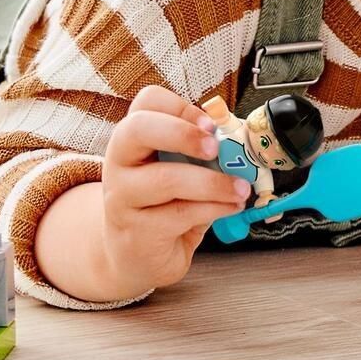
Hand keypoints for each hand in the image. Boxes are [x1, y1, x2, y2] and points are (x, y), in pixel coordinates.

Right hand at [98, 84, 250, 294]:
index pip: (146, 103)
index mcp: (133, 139)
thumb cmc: (162, 208)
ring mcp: (123, 198)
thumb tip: (239, 143)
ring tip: (240, 189)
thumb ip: (201, 156)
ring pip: (167, 179)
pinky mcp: (137, 231)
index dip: (181, 107)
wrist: (134, 257)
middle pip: (138, 129)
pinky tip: (230, 207)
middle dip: (184, 133)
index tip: (210, 124)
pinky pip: (181, 214)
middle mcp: (120, 163)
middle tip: (215, 148)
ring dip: (213, 183)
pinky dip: (214, 208)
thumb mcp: (180, 173)